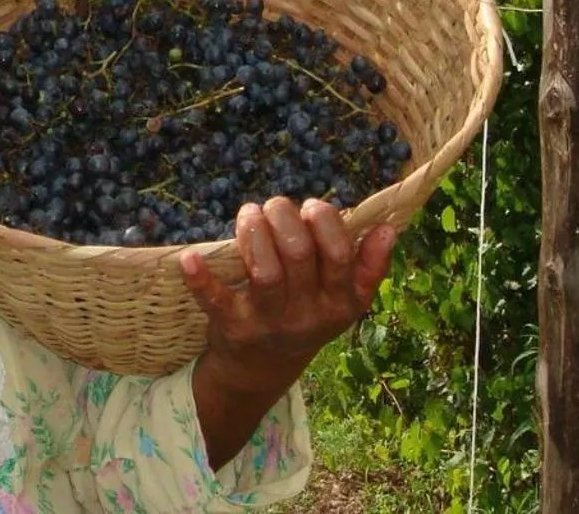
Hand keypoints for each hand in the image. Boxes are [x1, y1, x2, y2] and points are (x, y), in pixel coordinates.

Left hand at [179, 197, 395, 392]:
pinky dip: (201, 279)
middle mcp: (307, 314)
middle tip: (275, 207)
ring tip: (250, 214)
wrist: (262, 369)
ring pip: (265, 271)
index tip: (312, 208)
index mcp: (340, 303)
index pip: (340, 255)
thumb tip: (388, 228)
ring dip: (254, 233)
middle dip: (285, 217)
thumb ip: (368, 267)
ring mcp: (269, 322)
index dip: (325, 222)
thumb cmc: (306, 316)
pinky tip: (189, 258)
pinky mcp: (232, 327)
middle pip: (299, 254)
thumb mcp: (343, 300)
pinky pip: (216, 301)